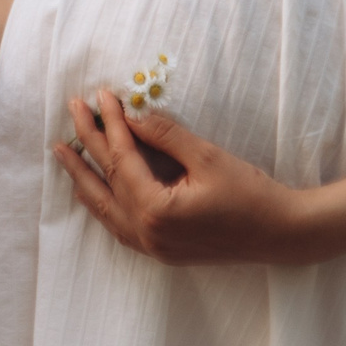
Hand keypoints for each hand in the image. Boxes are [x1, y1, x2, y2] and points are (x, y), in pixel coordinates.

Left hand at [54, 90, 333, 265]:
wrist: (281, 235)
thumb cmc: (250, 194)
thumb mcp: (206, 156)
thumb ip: (166, 135)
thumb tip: (132, 117)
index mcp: (155, 211)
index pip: (122, 160)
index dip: (111, 123)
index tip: (101, 94)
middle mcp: (146, 234)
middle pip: (106, 182)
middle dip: (86, 144)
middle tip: (72, 110)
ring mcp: (152, 247)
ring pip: (105, 209)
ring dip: (85, 177)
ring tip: (65, 152)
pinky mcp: (161, 251)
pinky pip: (118, 226)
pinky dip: (103, 203)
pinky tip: (93, 190)